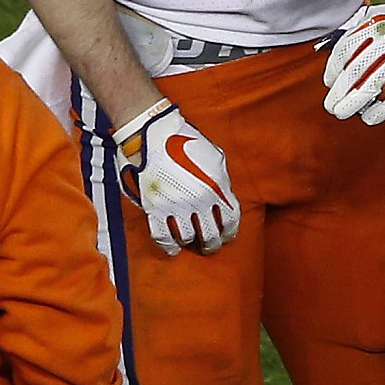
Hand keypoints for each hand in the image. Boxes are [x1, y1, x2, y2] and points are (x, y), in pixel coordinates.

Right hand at [113, 100, 239, 255]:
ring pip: (187, 237)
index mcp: (217, 186)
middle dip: (212, 244)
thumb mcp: (215, 157)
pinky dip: (169, 247)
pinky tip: (173, 250)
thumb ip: (221, 179)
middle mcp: (199, 199)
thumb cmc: (185, 141)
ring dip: (191, 244)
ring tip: (192, 244)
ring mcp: (176, 205)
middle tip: (211, 247)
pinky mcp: (154, 208)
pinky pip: (163, 236)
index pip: (231, 219)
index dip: (230, 232)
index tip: (228, 237)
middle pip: (210, 234)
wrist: (153, 133)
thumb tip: (223, 197)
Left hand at [321, 0, 384, 125]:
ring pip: (371, 86)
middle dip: (338, 93)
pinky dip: (380, 111)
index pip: (344, 51)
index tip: (329, 83)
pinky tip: (369, 117)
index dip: (332, 70)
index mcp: (374, 24)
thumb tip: (335, 61)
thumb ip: (358, 31)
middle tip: (331, 106)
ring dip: (352, 104)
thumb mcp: (379, 16)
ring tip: (342, 113)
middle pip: (354, 71)